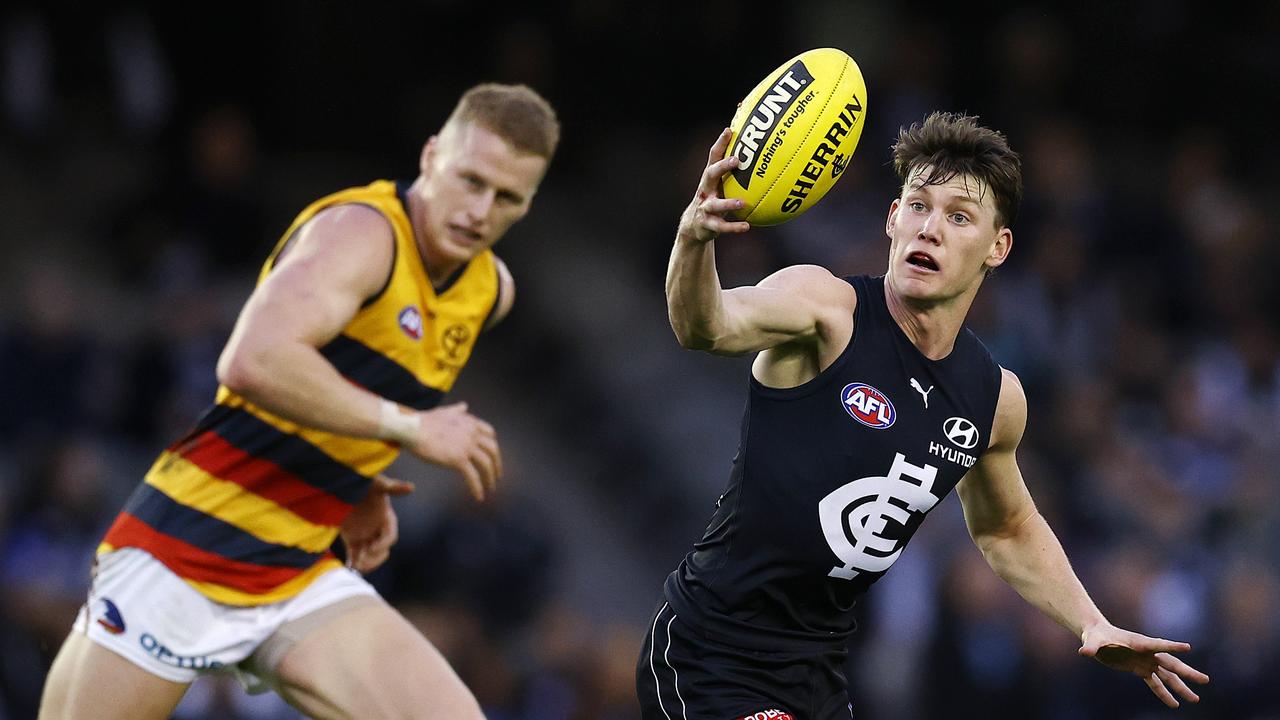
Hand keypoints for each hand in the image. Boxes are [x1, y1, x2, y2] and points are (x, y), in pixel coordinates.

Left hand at [341, 473, 413, 573]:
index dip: (382, 544)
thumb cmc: (365, 484)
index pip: (390, 537)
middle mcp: (378, 531)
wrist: (344, 486)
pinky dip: (353, 562)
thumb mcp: (378, 485)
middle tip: (362, 559)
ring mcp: (366, 536)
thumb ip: (393, 487)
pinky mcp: (353, 540)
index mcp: (387, 521)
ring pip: (370, 556)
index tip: (371, 546)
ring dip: (365, 562)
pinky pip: (355, 555)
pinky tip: (350, 565)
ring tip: (356, 565)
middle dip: (374, 557)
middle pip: (382, 551)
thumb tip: (411, 487)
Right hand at [407, 402, 501, 500]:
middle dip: (497, 463)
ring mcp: (467, 447)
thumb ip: (457, 410)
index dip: (492, 445)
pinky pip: (473, 477)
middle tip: (497, 475)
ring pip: (486, 464)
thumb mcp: (445, 411)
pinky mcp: (458, 460)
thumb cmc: (423, 421)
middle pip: (493, 450)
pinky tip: (479, 497)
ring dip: (490, 478)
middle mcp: (472, 434)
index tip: (493, 455)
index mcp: (470, 422)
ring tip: (490, 488)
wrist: (412, 428)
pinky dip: (477, 488)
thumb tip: (464, 406)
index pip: (490, 433)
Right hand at [677, 128, 750, 243]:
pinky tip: (747, 227)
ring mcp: (705, 208)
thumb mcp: (721, 186)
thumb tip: (761, 158)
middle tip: (736, 159)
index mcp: (709, 178)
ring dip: (728, 203)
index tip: (729, 130)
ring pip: (715, 205)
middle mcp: (705, 190)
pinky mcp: (707, 225)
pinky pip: (721, 227)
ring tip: (742, 202)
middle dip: (722, 166)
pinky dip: (733, 227)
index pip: (713, 157)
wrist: (694, 227)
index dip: (720, 143)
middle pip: (710, 174)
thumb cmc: (714, 200)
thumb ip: (736, 175)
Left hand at [1079, 622, 1209, 707]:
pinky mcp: (1141, 669)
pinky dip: (1164, 693)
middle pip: (1171, 663)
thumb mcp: (1092, 641)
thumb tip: (1083, 652)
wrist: (1097, 637)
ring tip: (1196, 699)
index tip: (1188, 648)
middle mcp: (1147, 653)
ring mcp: (1146, 661)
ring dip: (1181, 687)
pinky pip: (1155, 683)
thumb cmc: (1095, 636)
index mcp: (1139, 642)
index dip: (1172, 646)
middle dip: (1187, 672)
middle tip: (1205, 680)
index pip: (1158, 644)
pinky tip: (1174, 704)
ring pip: (1168, 676)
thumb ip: (1091, 647)